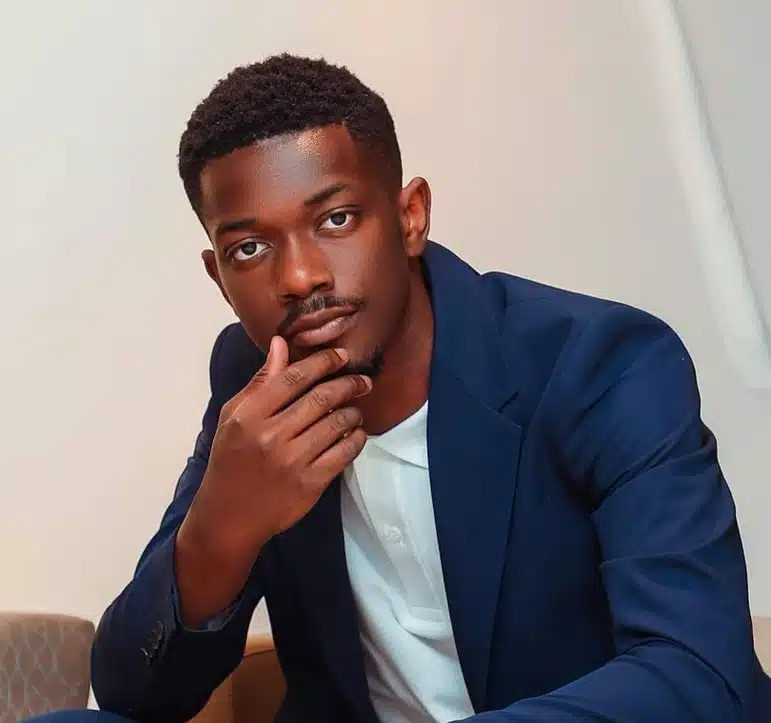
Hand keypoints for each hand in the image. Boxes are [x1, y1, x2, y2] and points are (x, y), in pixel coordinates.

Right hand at [175, 336, 369, 624]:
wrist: (230, 515)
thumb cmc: (232, 459)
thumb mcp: (234, 416)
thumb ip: (261, 381)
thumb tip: (281, 343)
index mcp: (250, 415)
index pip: (294, 377)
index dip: (323, 361)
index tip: (342, 355)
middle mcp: (272, 435)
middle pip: (321, 398)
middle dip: (349, 384)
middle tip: (363, 381)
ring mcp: (292, 461)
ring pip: (337, 424)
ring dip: (353, 412)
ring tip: (356, 409)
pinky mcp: (311, 484)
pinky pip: (344, 453)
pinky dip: (356, 440)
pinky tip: (356, 434)